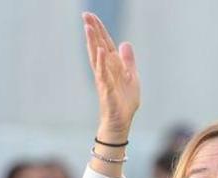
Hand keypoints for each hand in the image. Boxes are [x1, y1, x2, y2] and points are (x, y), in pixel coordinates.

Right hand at [83, 12, 139, 142]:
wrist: (121, 122)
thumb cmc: (124, 102)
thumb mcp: (132, 77)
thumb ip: (128, 60)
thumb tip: (125, 43)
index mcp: (112, 65)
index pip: (105, 43)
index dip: (99, 29)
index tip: (91, 15)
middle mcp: (105, 70)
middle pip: (98, 46)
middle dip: (93, 31)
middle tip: (85, 15)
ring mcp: (104, 79)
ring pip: (97, 57)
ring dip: (93, 42)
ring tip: (88, 27)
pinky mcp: (107, 90)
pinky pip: (103, 74)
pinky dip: (102, 62)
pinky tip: (101, 51)